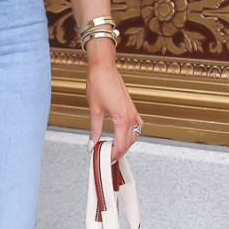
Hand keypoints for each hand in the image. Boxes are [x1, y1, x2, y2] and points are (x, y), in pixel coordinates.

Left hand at [86, 42, 140, 163]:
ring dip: (126, 143)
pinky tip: (123, 134)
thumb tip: (92, 144)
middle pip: (129, 142)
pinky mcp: (131, 107)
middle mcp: (131, 116)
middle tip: (107, 157)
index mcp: (122, 119)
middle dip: (119, 152)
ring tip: (113, 148)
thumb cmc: (99, 84)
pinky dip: (131, 133)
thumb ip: (95, 130)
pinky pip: (136, 125)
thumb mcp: (94, 111)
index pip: (121, 145)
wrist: (103, 68)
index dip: (113, 155)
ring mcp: (133, 111)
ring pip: (134, 135)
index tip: (106, 160)